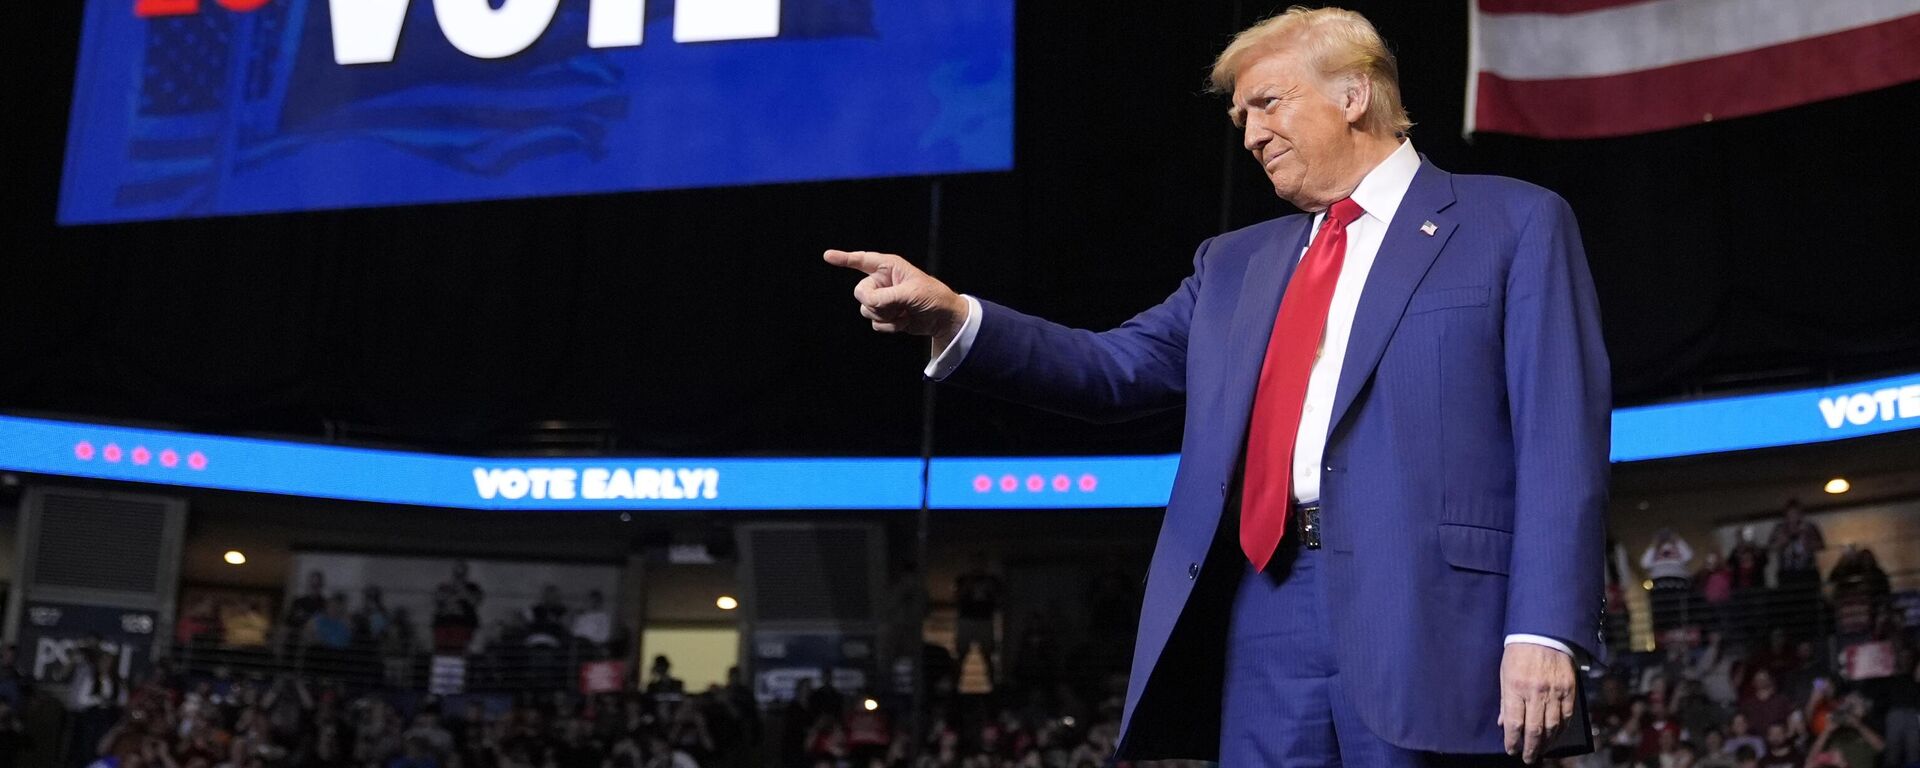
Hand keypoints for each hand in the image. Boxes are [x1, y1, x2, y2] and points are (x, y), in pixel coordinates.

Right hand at [823, 249, 968, 348]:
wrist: (943, 318)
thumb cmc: (932, 297)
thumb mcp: (910, 294)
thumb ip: (885, 297)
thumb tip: (866, 304)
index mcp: (888, 266)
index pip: (861, 260)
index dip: (843, 258)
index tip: (827, 256)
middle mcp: (882, 281)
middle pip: (860, 292)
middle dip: (876, 303)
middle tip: (896, 305)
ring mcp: (882, 299)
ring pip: (865, 310)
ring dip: (885, 316)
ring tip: (904, 312)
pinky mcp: (885, 315)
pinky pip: (874, 323)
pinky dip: (889, 326)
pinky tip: (904, 321)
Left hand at [1500, 642, 1575, 763]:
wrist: (1544, 632)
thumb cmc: (1519, 653)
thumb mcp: (1505, 674)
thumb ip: (1506, 701)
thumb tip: (1504, 724)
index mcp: (1516, 687)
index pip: (1515, 723)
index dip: (1513, 741)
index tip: (1511, 750)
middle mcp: (1536, 692)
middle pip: (1535, 729)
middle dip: (1530, 748)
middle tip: (1527, 758)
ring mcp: (1554, 691)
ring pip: (1552, 726)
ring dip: (1547, 742)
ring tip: (1541, 750)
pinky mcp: (1569, 689)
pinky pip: (1567, 715)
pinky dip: (1561, 729)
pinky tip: (1556, 736)